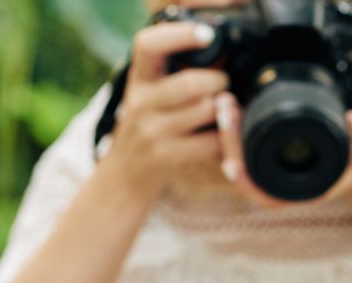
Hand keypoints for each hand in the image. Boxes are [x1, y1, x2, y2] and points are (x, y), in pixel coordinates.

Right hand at [98, 19, 229, 202]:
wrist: (123, 178)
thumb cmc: (146, 130)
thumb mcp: (149, 97)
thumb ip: (172, 75)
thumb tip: (218, 54)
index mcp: (139, 80)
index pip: (148, 45)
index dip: (179, 35)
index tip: (207, 36)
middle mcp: (140, 102)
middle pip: (191, 83)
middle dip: (219, 82)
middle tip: (225, 86)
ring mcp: (151, 131)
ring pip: (206, 110)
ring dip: (227, 109)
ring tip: (228, 110)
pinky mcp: (165, 157)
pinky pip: (211, 142)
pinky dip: (227, 139)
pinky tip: (227, 137)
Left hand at [214, 92, 351, 209]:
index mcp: (307, 190)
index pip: (268, 197)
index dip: (246, 185)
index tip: (230, 165)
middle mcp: (289, 185)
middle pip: (248, 174)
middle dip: (230, 144)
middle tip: (225, 109)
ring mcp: (280, 171)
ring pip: (244, 161)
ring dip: (230, 134)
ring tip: (226, 103)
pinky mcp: (277, 157)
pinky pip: (250, 149)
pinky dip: (239, 130)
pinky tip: (235, 108)